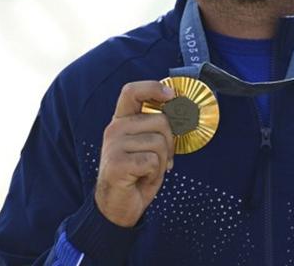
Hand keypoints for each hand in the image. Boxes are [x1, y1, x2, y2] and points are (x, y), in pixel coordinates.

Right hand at [94, 80, 175, 226]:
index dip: (153, 88)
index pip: (132, 91)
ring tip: (148, 171)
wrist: (117, 205)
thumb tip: (180, 114)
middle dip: (170, 143)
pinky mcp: (117, 163)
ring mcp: (113, 145)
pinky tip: (142, 178)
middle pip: (160, 121)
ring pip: (159, 143)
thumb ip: (156, 128)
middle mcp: (115, 128)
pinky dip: (155, 173)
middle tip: (161, 159)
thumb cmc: (136, 173)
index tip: (171, 95)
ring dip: (161, 162)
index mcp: (121, 120)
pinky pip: (152, 161)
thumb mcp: (146, 145)